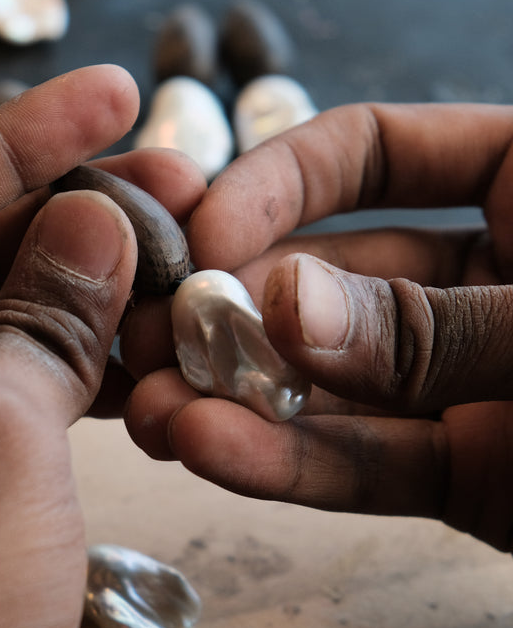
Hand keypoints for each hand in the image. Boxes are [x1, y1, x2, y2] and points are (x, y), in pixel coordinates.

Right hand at [123, 102, 512, 551]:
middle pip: (329, 276)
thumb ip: (432, 323)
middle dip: (233, 310)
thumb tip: (283, 305)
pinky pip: (372, 465)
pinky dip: (296, 467)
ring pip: (333, 384)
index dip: (276, 183)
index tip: (202, 235)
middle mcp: (483, 278)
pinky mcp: (468, 474)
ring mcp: (468, 380)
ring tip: (153, 414)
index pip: (371, 152)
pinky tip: (213, 456)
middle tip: (149, 339)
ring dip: (242, 400)